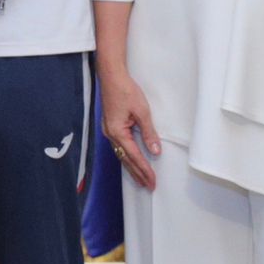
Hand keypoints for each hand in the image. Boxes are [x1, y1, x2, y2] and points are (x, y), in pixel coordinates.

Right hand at [99, 68, 160, 189]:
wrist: (111, 76)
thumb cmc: (125, 91)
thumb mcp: (142, 112)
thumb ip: (148, 133)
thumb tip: (155, 151)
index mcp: (117, 132)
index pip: (134, 156)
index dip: (144, 170)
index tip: (152, 181)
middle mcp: (110, 134)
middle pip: (125, 159)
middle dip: (137, 173)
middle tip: (148, 186)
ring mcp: (109, 131)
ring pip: (121, 154)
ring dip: (131, 167)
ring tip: (140, 179)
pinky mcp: (110, 126)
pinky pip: (119, 147)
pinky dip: (126, 156)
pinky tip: (130, 160)